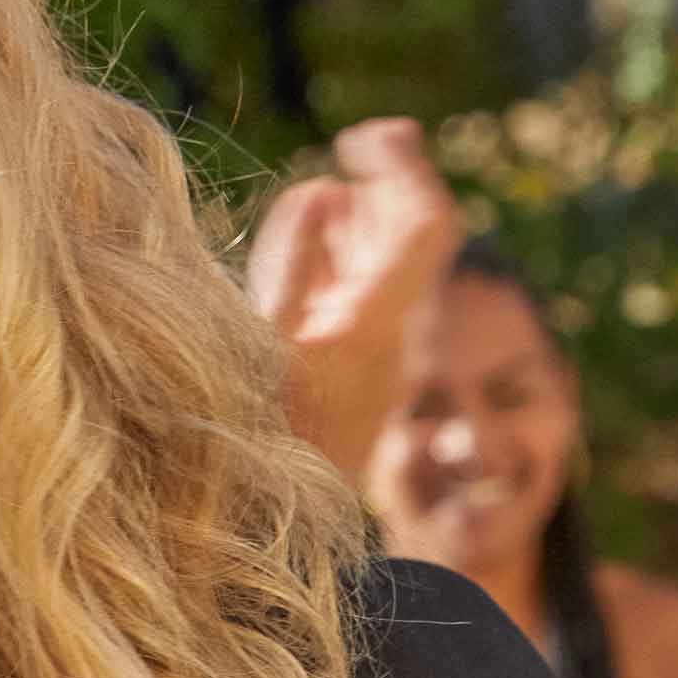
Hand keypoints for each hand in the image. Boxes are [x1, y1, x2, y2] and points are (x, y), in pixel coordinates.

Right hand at [246, 116, 462, 471]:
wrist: (270, 538)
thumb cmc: (252, 443)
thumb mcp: (255, 345)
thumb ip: (292, 265)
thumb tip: (321, 187)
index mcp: (371, 325)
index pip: (424, 225)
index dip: (402, 169)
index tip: (361, 138)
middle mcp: (388, 340)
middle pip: (413, 244)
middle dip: (389, 186)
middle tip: (361, 143)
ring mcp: (375, 361)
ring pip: (388, 274)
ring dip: (365, 224)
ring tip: (333, 189)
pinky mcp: (356, 378)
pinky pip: (364, 302)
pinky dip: (343, 264)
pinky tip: (312, 251)